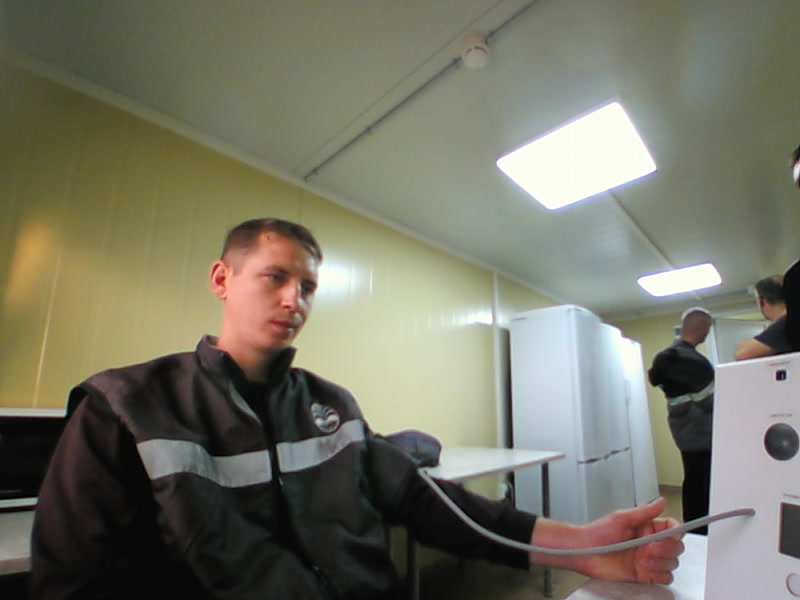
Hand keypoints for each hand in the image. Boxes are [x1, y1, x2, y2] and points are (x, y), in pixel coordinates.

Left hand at [530, 497, 683, 584]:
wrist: (585, 553)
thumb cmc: (597, 534)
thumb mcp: (621, 518)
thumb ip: (644, 511)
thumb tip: (661, 501)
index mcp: (647, 528)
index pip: (671, 528)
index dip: (676, 532)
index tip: (673, 535)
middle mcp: (650, 544)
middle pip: (676, 547)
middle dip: (665, 549)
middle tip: (648, 548)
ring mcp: (648, 560)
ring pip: (671, 563)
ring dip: (659, 562)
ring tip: (641, 559)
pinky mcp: (645, 575)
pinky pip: (664, 577)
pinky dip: (658, 574)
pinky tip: (644, 569)